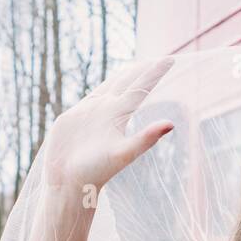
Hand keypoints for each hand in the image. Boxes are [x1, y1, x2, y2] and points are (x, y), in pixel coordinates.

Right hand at [42, 55, 177, 191]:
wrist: (68, 181)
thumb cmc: (97, 170)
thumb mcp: (124, 152)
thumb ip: (146, 137)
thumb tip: (172, 124)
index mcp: (121, 115)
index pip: (142, 87)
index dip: (155, 72)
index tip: (171, 58)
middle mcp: (109, 111)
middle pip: (129, 83)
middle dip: (143, 70)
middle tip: (161, 58)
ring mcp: (93, 113)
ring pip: (111, 87)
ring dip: (124, 76)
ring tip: (138, 66)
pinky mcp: (75, 116)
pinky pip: (92, 97)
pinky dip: (103, 87)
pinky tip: (111, 84)